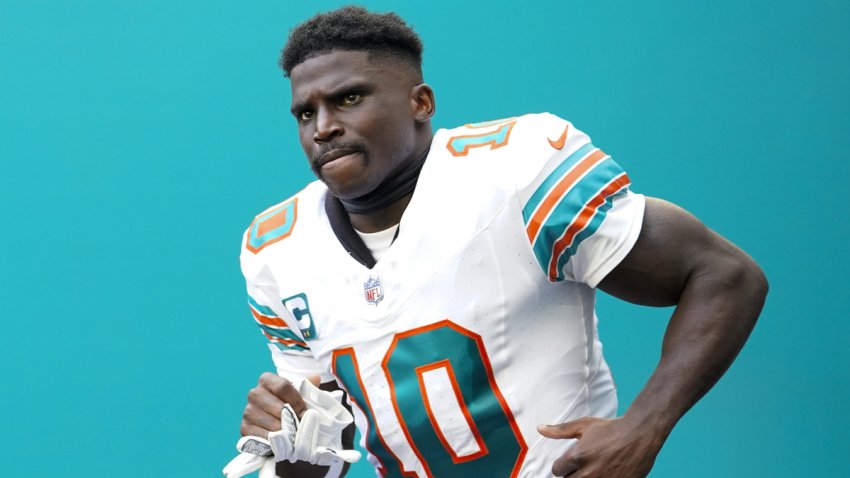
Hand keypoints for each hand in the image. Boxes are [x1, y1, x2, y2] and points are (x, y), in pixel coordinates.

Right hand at [240, 373, 318, 438]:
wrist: (274, 419)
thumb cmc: (288, 403)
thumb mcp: (298, 392)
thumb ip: (307, 385)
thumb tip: (315, 378)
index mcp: (267, 379)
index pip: (283, 386)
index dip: (297, 401)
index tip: (305, 413)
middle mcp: (254, 393)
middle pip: (277, 406)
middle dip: (292, 418)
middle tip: (302, 427)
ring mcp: (248, 411)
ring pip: (270, 423)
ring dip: (285, 431)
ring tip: (294, 435)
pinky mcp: (244, 428)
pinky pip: (261, 436)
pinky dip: (274, 441)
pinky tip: (282, 442)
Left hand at [537, 416, 666, 476]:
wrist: (640, 434)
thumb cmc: (611, 428)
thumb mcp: (584, 425)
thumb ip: (560, 430)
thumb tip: (540, 428)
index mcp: (577, 457)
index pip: (557, 471)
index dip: (562, 465)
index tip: (570, 461)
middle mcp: (589, 473)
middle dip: (572, 474)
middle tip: (583, 466)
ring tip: (594, 469)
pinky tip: (605, 473)